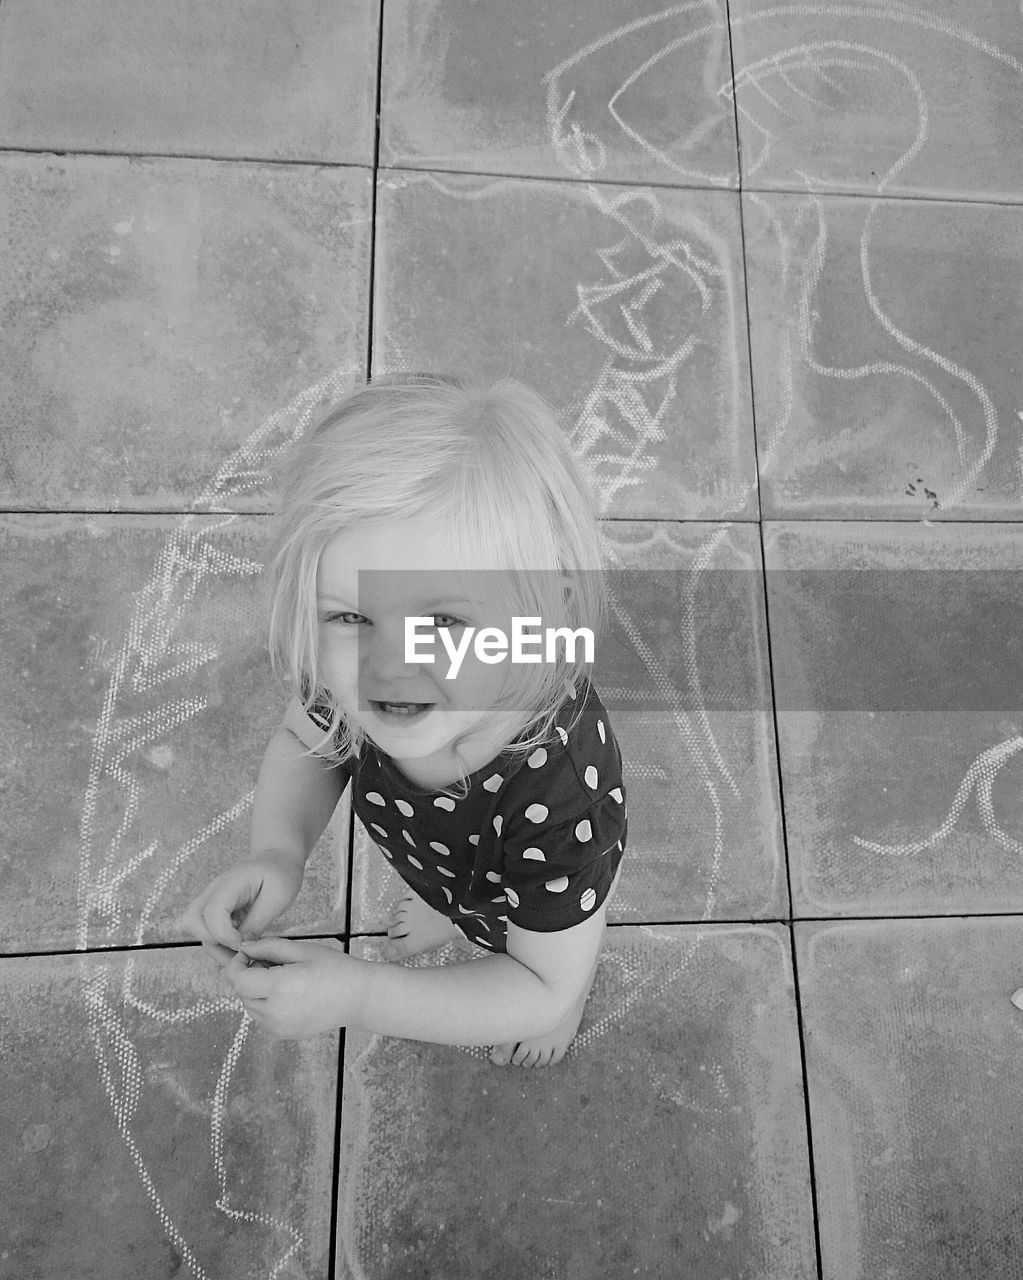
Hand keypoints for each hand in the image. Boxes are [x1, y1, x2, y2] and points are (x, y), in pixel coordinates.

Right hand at [179, 854, 304, 963]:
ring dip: (214, 944)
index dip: (224, 935)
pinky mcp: (215, 909)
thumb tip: (242, 946)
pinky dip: (218, 941)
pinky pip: (205, 928)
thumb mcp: (278, 897)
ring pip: (194, 926)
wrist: (278, 860)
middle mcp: (214, 890)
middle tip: (239, 948)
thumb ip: (258, 922)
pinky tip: (239, 942)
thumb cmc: (281, 874)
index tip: (243, 944)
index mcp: (231, 883)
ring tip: (240, 948)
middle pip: (192, 919)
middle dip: (213, 941)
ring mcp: (212, 899)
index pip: (212, 912)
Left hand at [223, 936, 360, 1037]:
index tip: (247, 953)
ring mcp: (279, 1027)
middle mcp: (275, 1012)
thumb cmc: (334, 968)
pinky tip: (287, 993)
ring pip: (249, 1006)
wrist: (358, 997)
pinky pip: (261, 1017)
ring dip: (255, 990)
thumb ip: (268, 947)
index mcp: (280, 988)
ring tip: (281, 977)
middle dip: (247, 975)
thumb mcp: (302, 949)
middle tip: (270, 962)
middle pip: (242, 993)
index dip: (236, 964)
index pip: (238, 980)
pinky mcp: (283, 1034)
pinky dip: (265, 1003)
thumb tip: (243, 948)